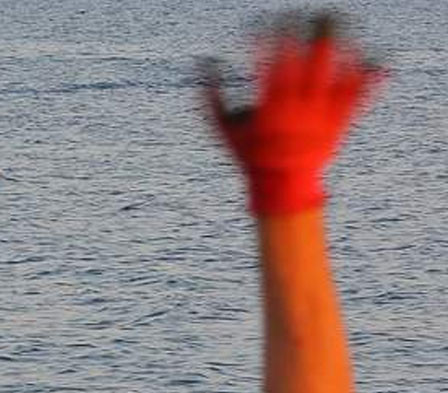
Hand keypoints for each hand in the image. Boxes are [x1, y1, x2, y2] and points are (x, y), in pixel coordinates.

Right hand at [202, 14, 381, 214]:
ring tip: (336, 23)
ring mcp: (322, 114)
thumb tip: (205, 61)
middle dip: (313, 35)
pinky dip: (367, 80)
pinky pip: (356, 98)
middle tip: (314, 13)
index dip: (269, 37)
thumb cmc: (249, 156)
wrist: (282, 187)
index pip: (271, 62)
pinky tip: (376, 62)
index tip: (264, 20)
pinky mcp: (339, 123)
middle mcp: (299, 106)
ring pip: (336, 74)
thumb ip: (212, 95)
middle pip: (311, 62)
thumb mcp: (222, 128)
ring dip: (340, 46)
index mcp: (271, 106)